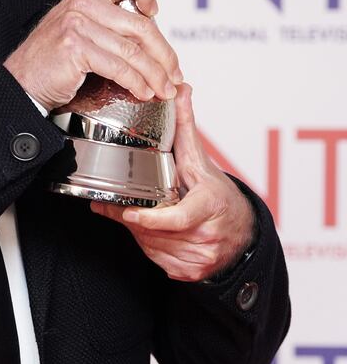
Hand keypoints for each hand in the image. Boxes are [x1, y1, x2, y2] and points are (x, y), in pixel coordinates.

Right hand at [4, 0, 182, 112]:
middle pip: (140, 24)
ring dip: (155, 74)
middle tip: (173, 73)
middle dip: (164, 53)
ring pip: (133, 50)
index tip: (155, 12)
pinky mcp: (77, 48)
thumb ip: (106, 25)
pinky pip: (119, 67)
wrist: (21, 84)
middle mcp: (82, 4)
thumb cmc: (49, 63)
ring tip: (163, 89)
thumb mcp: (77, 31)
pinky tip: (142, 91)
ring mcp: (78, 25)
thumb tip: (147, 40)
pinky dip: (136, 82)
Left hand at [90, 84, 256, 281]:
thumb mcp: (202, 161)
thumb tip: (180, 89)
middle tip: (121, 204)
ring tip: (146, 215)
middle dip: (136, 218)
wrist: (242, 234)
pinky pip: (155, 259)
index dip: (152, 219)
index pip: (179, 218)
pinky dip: (150, 245)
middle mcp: (208, 237)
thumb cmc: (217, 195)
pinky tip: (156, 231)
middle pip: (155, 230)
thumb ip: (187, 127)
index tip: (130, 214)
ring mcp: (199, 259)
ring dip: (141, 231)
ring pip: (151, 245)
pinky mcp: (190, 274)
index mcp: (211, 207)